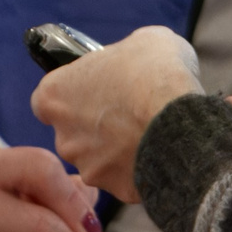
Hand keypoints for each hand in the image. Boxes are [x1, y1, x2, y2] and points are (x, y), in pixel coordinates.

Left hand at [30, 25, 202, 200]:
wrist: (182, 122)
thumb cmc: (156, 75)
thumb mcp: (143, 41)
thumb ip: (124, 54)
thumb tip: (135, 57)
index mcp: (54, 95)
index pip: (49, 99)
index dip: (74, 96)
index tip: (96, 92)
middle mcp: (63, 137)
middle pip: (74, 133)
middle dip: (97, 127)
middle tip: (128, 113)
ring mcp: (88, 167)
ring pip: (99, 160)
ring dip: (118, 151)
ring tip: (150, 133)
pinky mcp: (116, 190)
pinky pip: (126, 179)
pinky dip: (140, 170)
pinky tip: (161, 153)